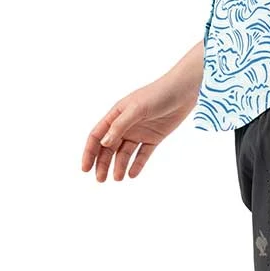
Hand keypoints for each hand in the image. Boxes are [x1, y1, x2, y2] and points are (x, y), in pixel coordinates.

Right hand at [80, 71, 198, 181]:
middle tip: (101, 180)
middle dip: (103, 163)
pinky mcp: (154, 137)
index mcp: (117, 114)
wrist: (184, 90)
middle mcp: (126, 124)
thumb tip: (103, 143)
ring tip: (117, 178)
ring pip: (124, 153)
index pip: (97, 135)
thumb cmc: (159, 93)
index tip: (85, 169)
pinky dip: (137, 165)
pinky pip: (142, 154)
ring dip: (119, 165)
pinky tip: (132, 174)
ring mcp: (140, 131)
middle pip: (109, 147)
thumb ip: (120, 125)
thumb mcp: (137, 108)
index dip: (90, 152)